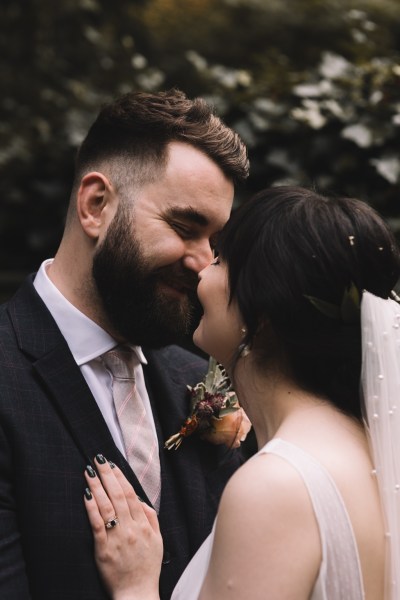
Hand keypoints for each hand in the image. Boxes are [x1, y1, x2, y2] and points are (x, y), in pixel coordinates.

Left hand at [84, 456, 162, 599]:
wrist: (137, 594)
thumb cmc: (147, 568)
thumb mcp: (158, 540)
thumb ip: (151, 517)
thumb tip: (140, 499)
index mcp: (144, 525)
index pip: (131, 494)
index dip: (120, 477)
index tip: (112, 464)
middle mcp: (131, 528)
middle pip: (118, 495)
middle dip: (107, 475)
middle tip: (98, 459)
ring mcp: (117, 538)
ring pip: (107, 506)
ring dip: (97, 486)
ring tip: (88, 471)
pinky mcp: (103, 549)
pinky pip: (97, 524)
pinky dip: (91, 507)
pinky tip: (86, 494)